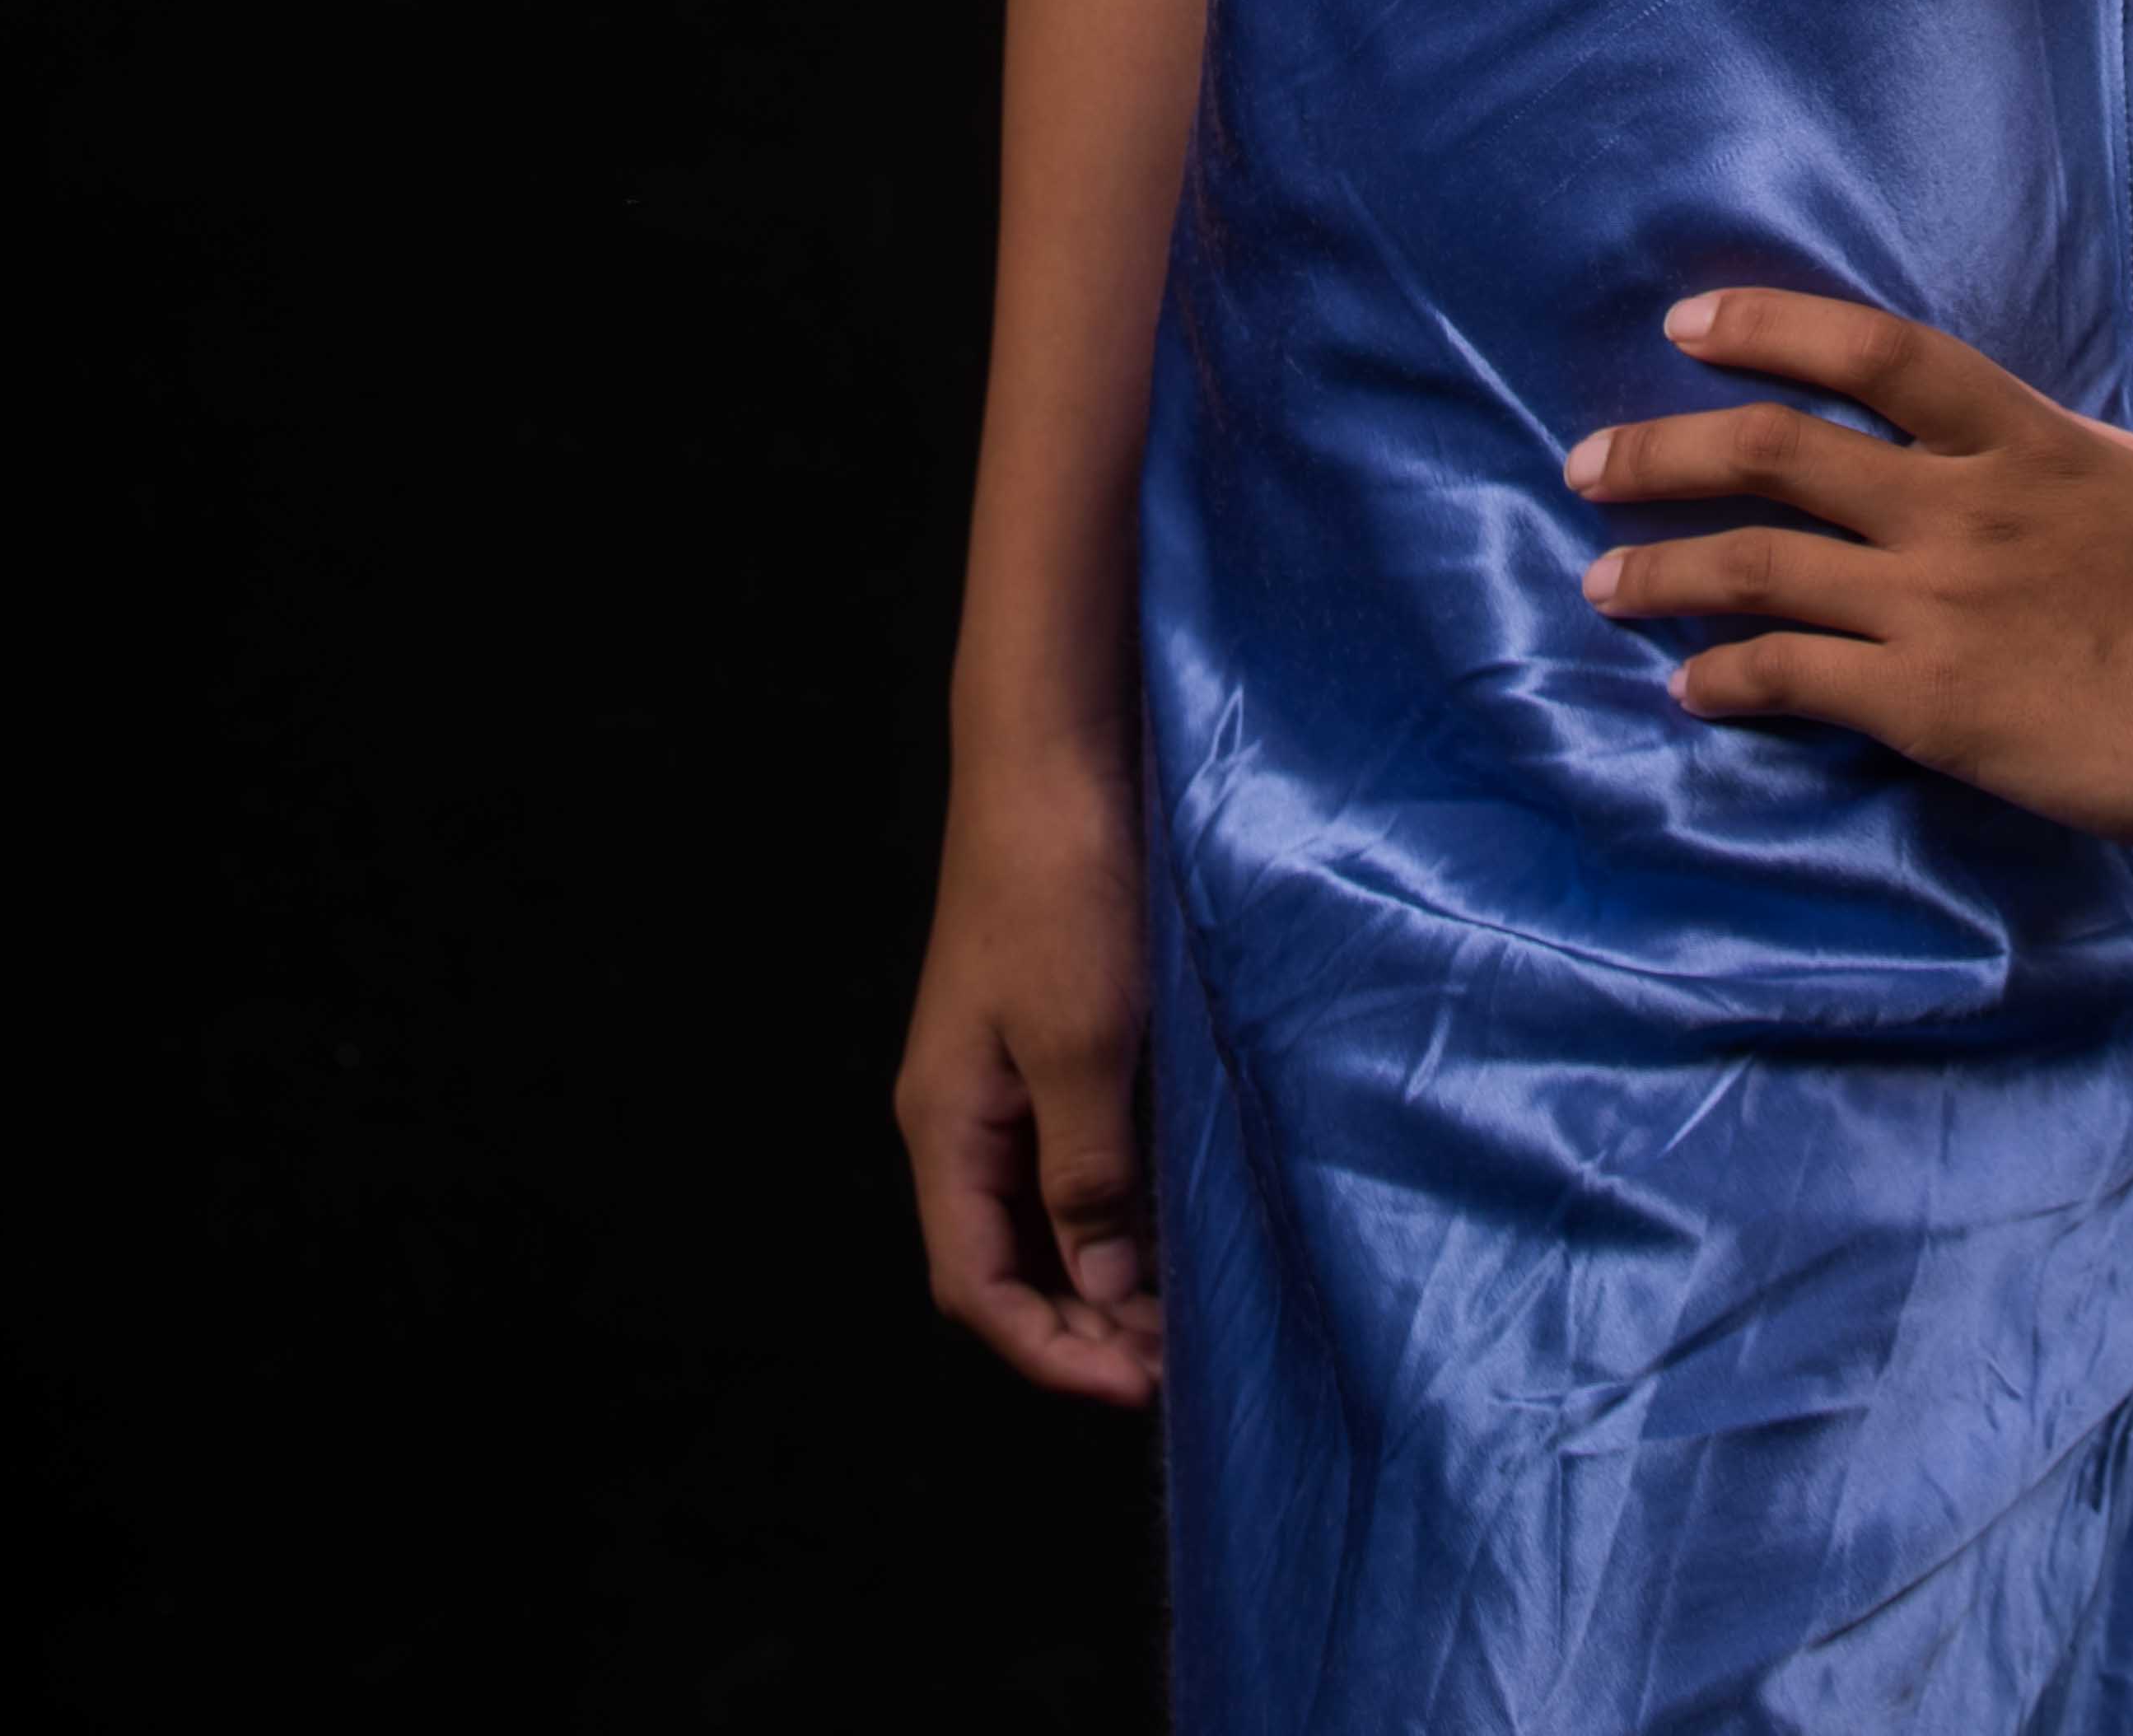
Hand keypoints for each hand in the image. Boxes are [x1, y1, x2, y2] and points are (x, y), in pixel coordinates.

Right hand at [895, 743, 1162, 1401]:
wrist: (1056, 746)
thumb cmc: (1060, 885)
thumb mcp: (1083, 1045)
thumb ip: (1087, 1176)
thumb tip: (1099, 1292)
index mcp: (945, 1122)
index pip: (975, 1285)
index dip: (1051, 1353)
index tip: (1142, 1386)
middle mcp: (963, 1108)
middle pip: (1006, 1259)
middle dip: (1082, 1325)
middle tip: (1177, 1358)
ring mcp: (1004, 1068)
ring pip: (1044, 1209)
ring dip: (1105, 1267)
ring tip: (1187, 1304)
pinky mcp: (1049, 1030)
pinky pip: (1073, 1149)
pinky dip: (1119, 1198)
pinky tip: (1177, 1210)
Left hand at [1565, 268, 2132, 855]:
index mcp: (2018, 433)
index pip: (1868, 349)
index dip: (1767, 325)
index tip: (1684, 325)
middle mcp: (1952, 507)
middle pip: (1773, 451)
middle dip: (1662, 452)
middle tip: (1585, 461)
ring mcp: (1932, 605)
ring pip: (1759, 567)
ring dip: (1665, 569)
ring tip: (1596, 581)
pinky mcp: (1926, 704)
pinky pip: (1795, 679)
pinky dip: (1728, 677)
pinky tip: (1687, 685)